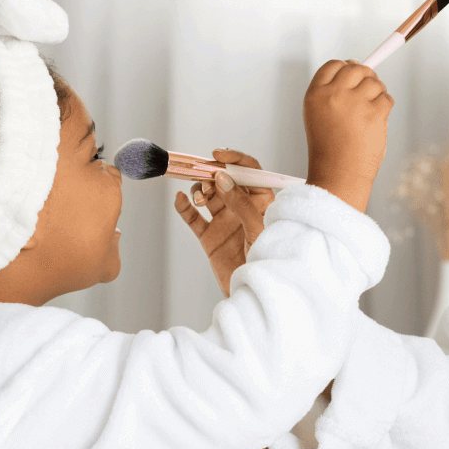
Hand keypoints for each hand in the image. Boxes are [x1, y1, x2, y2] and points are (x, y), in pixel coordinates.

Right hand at [175, 151, 274, 295]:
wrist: (253, 293)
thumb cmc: (267, 261)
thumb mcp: (258, 230)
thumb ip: (241, 204)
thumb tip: (223, 178)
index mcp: (261, 202)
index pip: (249, 171)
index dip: (234, 159)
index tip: (217, 155)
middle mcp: (242, 207)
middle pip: (223, 179)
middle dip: (211, 173)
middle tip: (204, 176)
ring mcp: (224, 221)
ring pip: (206, 195)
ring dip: (199, 190)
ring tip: (201, 198)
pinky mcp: (209, 237)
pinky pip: (192, 217)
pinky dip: (184, 207)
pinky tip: (180, 200)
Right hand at [303, 60, 393, 211]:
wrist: (339, 175)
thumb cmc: (331, 148)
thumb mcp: (319, 114)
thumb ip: (333, 90)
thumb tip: (356, 65)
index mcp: (316, 94)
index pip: (334, 65)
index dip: (347, 67)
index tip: (354, 75)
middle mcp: (333, 94)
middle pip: (356, 68)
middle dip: (366, 77)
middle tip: (366, 94)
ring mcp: (355, 103)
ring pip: (375, 83)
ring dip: (377, 94)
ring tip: (369, 113)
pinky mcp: (374, 113)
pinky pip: (387, 99)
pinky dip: (385, 108)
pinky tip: (375, 122)